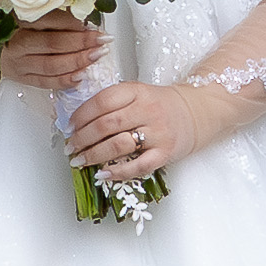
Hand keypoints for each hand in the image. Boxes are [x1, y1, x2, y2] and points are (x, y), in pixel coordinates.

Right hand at [0, 9, 104, 90]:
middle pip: (52, 44)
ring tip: (97, 56)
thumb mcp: (11, 3)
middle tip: (103, 39)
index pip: (47, 21)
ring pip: (51, 66)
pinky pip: (45, 82)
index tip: (92, 22)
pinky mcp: (20, 77)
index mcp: (13, 19)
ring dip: (77, 62)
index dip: (72, 22)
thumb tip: (77, 5)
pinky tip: (81, 76)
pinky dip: (64, 81)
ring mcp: (18, 63)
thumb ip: (40, 5)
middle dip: (81, 43)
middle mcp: (15, 43)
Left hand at [65, 80, 205, 184]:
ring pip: (118, 145)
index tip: (68, 127)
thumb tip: (76, 122)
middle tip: (70, 148)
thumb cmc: (159, 104)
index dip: (80, 116)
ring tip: (80, 160)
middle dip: (82, 138)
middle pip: (106, 124)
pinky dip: (118, 172)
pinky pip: (139, 165)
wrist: (196, 112)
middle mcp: (147, 110)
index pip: (102, 101)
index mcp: (137, 91)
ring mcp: (158, 132)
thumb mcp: (137, 93)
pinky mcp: (166, 152)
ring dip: (94, 155)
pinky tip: (103, 173)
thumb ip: (111, 103)